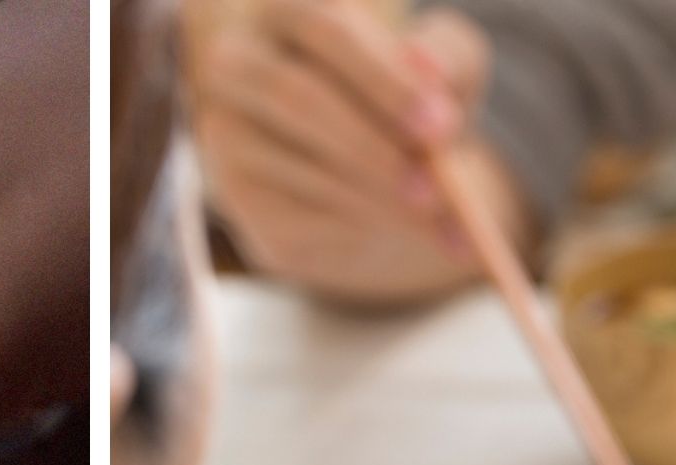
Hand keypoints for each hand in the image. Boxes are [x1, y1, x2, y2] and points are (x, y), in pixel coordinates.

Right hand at [191, 0, 525, 304]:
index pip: (328, 30)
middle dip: (372, 148)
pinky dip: (358, 231)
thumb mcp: (445, 70)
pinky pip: (296, 220)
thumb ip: (447, 60)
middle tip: (434, 192)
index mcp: (288, 12)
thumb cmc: (408, 103)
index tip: (441, 128)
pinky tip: (398, 230)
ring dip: (380, 202)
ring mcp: (228, 134)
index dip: (384, 79)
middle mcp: (240, 64)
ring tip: (439, 221)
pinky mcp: (237, 197)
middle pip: (298, 98)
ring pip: (303, 169)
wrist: (377, 171)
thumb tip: (426, 67)